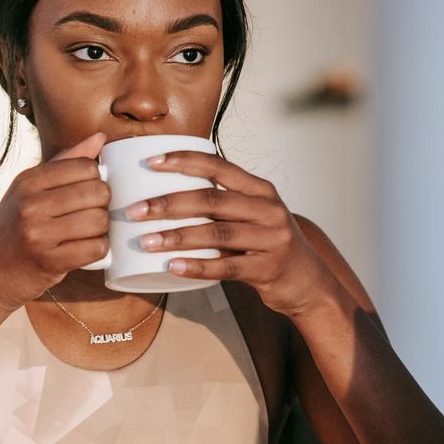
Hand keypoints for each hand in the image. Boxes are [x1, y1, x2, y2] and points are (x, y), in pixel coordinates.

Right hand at [0, 132, 111, 309]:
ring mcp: (38, 233)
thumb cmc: (12, 232)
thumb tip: (99, 138)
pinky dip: (99, 251)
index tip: (90, 195)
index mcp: (27, 181)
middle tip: (92, 216)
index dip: (97, 181)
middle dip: (103, 206)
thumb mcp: (27, 192)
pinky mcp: (49, 261)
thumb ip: (65, 164)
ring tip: (88, 234)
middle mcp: (30, 204)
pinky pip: (95, 249)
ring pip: (99, 220)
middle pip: (97, 192)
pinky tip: (87, 251)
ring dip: (102, 230)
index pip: (85, 167)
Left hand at [124, 150, 333, 316]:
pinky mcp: (268, 269)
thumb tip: (167, 195)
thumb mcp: (254, 215)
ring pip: (216, 234)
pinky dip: (197, 267)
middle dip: (168, 203)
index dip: (184, 161)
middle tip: (135, 211)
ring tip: (146, 241)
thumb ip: (222, 204)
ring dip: (177, 236)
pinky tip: (172, 266)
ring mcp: (271, 239)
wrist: (309, 283)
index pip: (218, 166)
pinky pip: (226, 268)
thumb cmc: (268, 245)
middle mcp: (268, 209)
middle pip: (211, 200)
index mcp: (260, 189)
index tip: (151, 163)